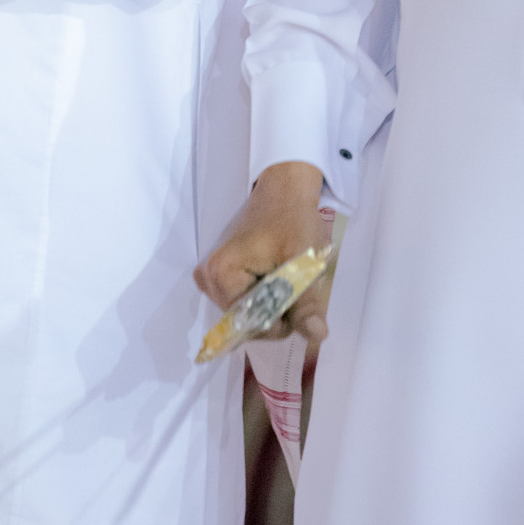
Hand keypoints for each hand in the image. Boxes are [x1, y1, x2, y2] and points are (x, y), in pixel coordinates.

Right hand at [194, 161, 329, 346]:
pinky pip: (243, 302)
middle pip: (245, 321)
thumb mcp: (303, 261)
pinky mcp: (219, 275)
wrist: (284, 189)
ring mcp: (210, 277)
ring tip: (287, 278)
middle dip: (276, 313)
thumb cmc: (292, 219)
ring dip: (272, 305)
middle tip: (296, 285)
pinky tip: (275, 278)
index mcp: (220, 275)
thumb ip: (306, 302)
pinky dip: (264, 297)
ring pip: (247, 314)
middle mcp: (207, 279)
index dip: (280, 320)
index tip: (299, 299)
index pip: (250, 323)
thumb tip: (316, 335)